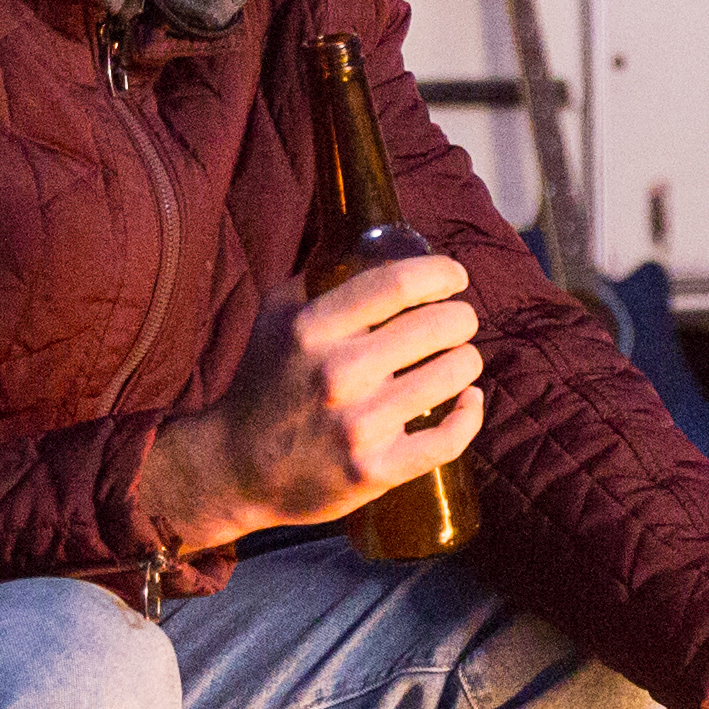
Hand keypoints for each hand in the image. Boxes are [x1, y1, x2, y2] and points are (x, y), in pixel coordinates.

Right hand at [148, 257, 483, 544]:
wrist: (237, 469)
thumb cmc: (267, 382)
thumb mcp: (277, 316)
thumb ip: (320, 276)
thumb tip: (371, 238)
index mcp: (312, 329)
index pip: (399, 283)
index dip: (442, 273)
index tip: (455, 277)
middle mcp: (338, 374)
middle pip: (440, 325)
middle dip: (462, 318)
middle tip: (458, 323)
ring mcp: (359, 426)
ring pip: (456, 373)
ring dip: (466, 362)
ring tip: (457, 362)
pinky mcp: (376, 470)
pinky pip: (451, 436)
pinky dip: (470, 413)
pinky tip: (469, 400)